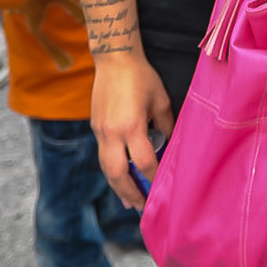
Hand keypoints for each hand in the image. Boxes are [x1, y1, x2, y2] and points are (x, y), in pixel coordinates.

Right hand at [91, 50, 173, 209]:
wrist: (114, 59)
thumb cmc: (141, 76)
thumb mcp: (161, 100)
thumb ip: (166, 125)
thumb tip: (171, 145)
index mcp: (131, 126)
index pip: (143, 162)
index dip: (154, 177)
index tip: (163, 189)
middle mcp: (111, 133)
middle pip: (118, 174)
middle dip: (130, 193)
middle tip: (141, 207)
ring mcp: (100, 131)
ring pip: (106, 168)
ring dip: (117, 186)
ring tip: (129, 201)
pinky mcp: (95, 127)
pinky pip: (103, 156)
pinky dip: (111, 171)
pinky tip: (120, 178)